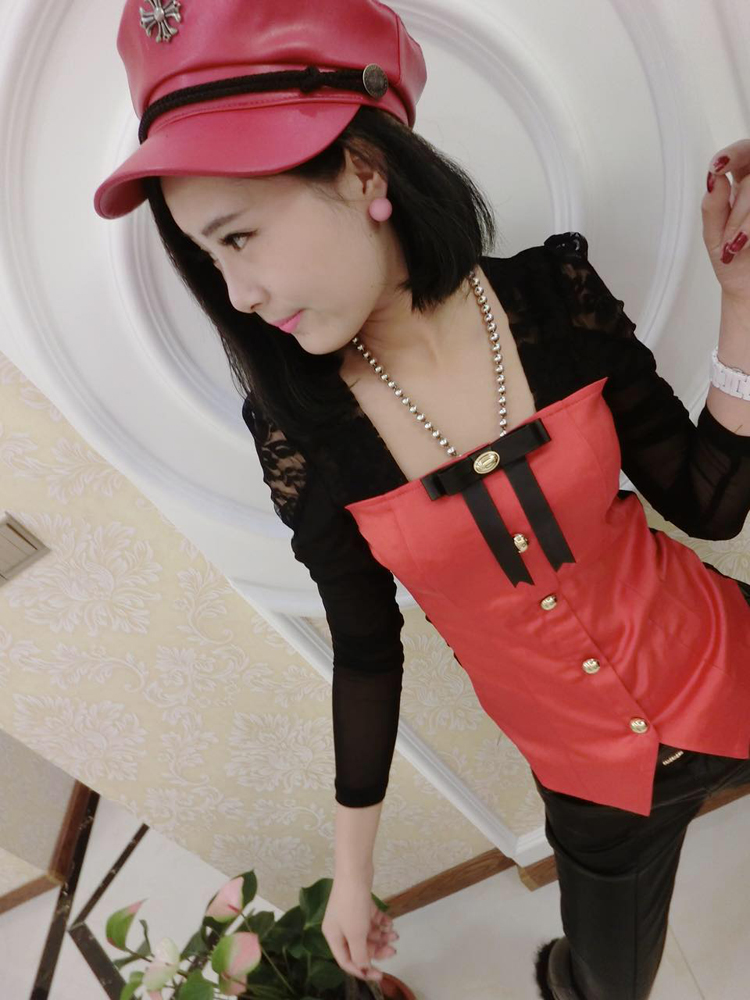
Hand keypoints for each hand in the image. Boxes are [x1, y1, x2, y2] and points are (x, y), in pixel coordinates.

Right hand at [322, 875, 398, 982]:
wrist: (354, 871)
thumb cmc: (352, 905)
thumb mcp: (355, 934)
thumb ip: (360, 954)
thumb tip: (364, 968)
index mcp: (333, 936)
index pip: (347, 961)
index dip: (363, 970)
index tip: (380, 974)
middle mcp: (340, 927)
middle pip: (359, 946)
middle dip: (376, 950)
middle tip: (393, 950)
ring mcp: (350, 914)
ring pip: (367, 933)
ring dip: (382, 936)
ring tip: (395, 935)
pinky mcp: (360, 903)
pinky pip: (371, 919)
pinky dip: (381, 922)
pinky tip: (390, 922)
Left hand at [704, 139, 749, 300]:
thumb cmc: (735, 263)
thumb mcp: (714, 237)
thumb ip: (712, 207)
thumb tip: (715, 178)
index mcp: (742, 184)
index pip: (743, 153)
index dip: (733, 154)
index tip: (718, 167)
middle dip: (741, 207)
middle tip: (732, 235)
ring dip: (747, 220)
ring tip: (738, 245)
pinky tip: (748, 244)